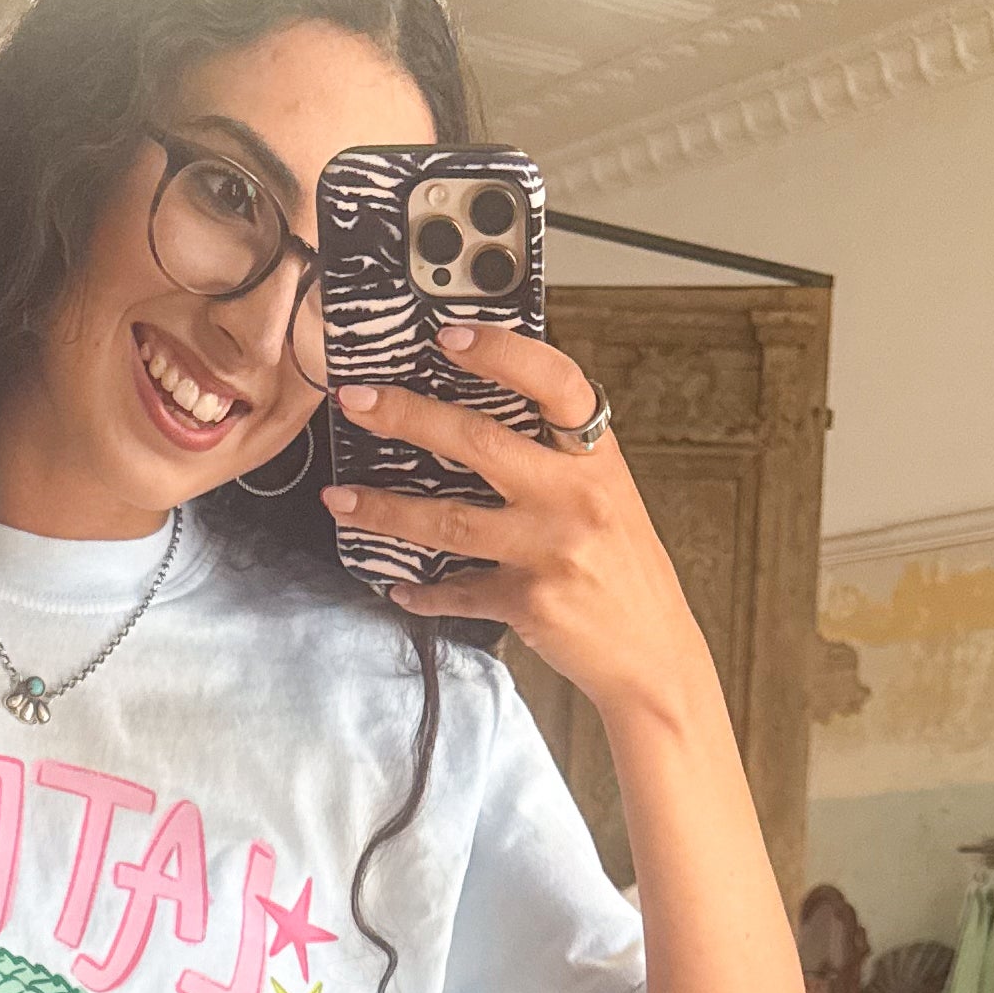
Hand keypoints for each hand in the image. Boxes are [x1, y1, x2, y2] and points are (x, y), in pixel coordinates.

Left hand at [323, 323, 713, 735]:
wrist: (653, 654)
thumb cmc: (625, 570)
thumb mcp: (608, 496)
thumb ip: (560, 458)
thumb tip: (484, 417)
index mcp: (597, 458)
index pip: (553, 383)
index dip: (500, 352)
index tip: (447, 338)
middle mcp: (575, 497)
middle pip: (479, 442)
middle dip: (407, 417)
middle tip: (357, 402)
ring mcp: (550, 550)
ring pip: (449, 520)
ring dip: (385, 509)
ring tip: (340, 500)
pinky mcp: (529, 602)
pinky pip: (458, 591)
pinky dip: (423, 590)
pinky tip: (395, 584)